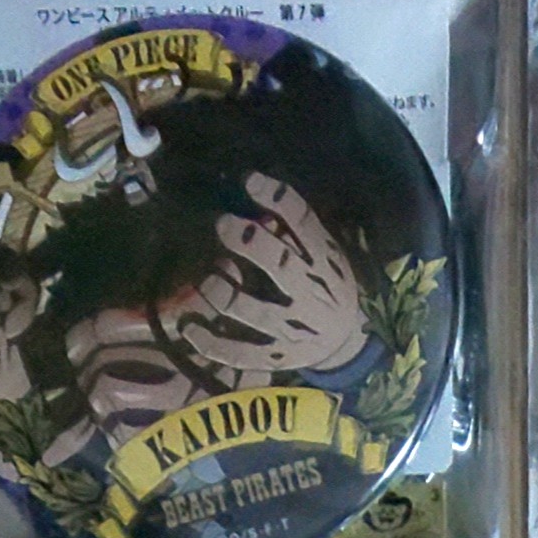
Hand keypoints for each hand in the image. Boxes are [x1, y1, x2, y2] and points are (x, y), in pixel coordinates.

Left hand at [172, 173, 367, 371]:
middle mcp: (312, 294)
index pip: (306, 225)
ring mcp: (292, 329)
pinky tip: (190, 327)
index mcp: (326, 264)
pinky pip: (239, 353)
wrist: (347, 345)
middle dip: (250, 242)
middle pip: (282, 265)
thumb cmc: (326, 288)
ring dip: (223, 292)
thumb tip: (255, 203)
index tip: (249, 180)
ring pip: (253, 311)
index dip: (278, 199)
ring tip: (211, 279)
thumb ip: (296, 235)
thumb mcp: (324, 258)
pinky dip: (210, 342)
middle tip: (223, 223)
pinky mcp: (275, 357)